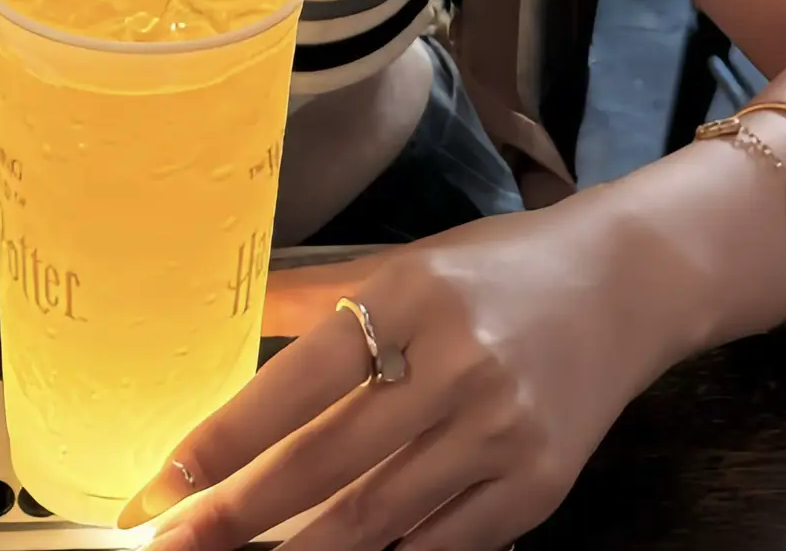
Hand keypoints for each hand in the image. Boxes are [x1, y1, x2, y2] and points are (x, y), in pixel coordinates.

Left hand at [123, 209, 653, 550]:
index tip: (163, 480)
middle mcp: (456, 366)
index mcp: (411, 296)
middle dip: (240, 513)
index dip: (225, 438)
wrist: (622, 287)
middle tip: (174, 543)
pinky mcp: (536, 488)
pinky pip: (441, 544)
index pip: (299, 379)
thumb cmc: (494, 270)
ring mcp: (500, 435)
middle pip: (327, 462)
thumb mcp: (405, 263)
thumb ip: (316, 293)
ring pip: (377, 518)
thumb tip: (226, 310)